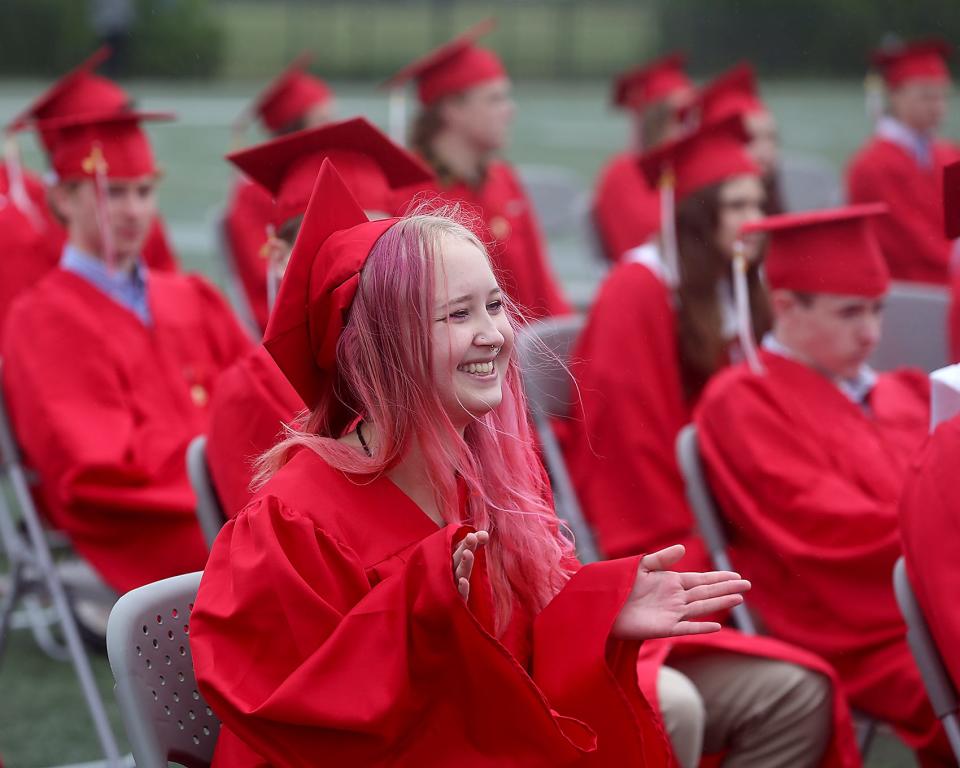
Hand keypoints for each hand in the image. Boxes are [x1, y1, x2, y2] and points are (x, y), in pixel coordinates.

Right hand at [453, 531, 488, 600]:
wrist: (434, 609)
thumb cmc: (450, 581)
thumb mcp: (462, 562)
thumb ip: (473, 547)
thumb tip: (485, 534)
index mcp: (451, 560)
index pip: (460, 547)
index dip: (471, 540)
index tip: (483, 535)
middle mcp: (449, 570)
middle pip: (457, 557)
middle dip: (465, 547)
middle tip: (471, 537)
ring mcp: (450, 585)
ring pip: (458, 572)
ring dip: (463, 564)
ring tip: (468, 553)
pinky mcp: (455, 601)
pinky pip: (459, 594)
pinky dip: (460, 588)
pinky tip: (463, 581)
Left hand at [612, 544, 750, 639]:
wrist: (603, 605)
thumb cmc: (619, 584)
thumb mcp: (641, 566)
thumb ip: (662, 558)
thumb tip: (683, 547)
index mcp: (671, 581)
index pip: (701, 579)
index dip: (718, 577)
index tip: (736, 575)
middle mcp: (676, 597)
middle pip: (706, 592)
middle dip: (726, 588)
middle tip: (747, 585)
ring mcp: (672, 613)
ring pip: (701, 608)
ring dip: (719, 603)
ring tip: (739, 599)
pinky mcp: (664, 628)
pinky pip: (687, 627)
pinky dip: (701, 627)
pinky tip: (717, 626)